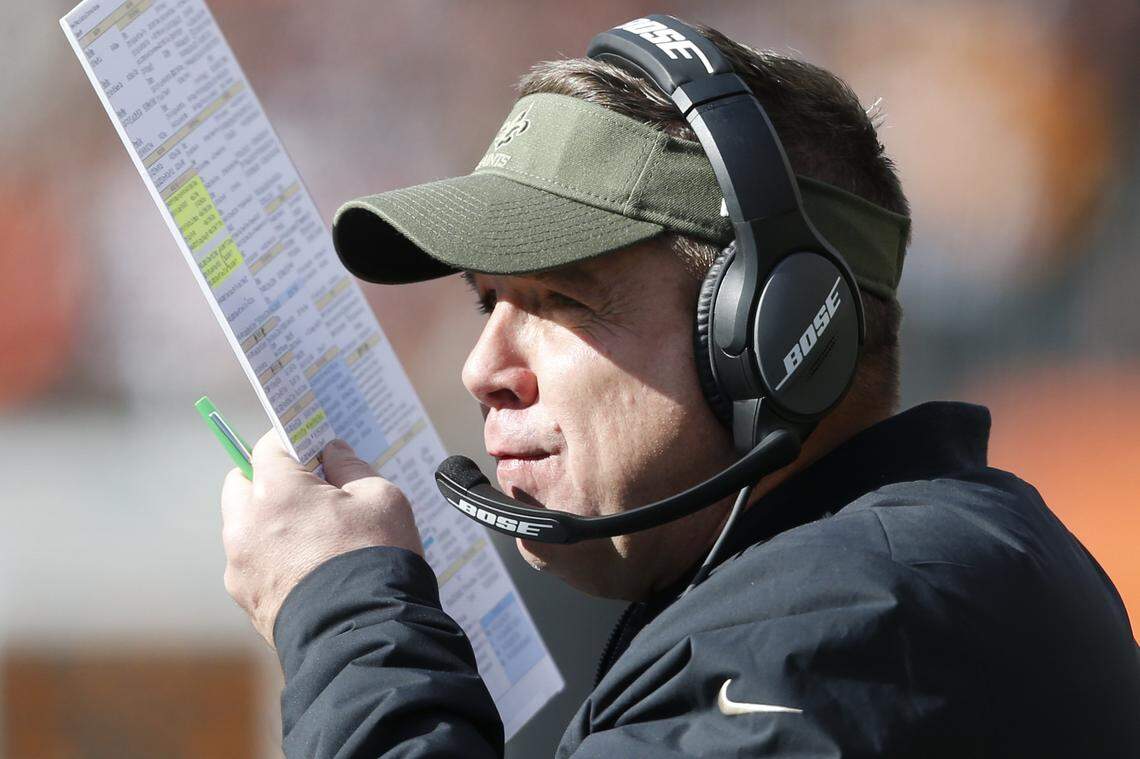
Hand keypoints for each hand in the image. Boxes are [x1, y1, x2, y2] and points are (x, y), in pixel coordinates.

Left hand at [221, 432, 422, 647]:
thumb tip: (333, 452)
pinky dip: (271, 559)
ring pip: (244, 527)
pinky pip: (252, 565)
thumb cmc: (375, 558)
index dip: (292, 442)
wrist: (365, 635)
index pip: (268, 447)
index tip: (311, 446)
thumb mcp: (381, 498)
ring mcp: (240, 567)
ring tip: (311, 536)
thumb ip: (351, 466)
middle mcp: (246, 525)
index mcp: (276, 492)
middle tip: (308, 490)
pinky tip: (307, 570)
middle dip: (267, 480)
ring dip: (267, 522)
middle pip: (241, 484)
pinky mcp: (247, 601)